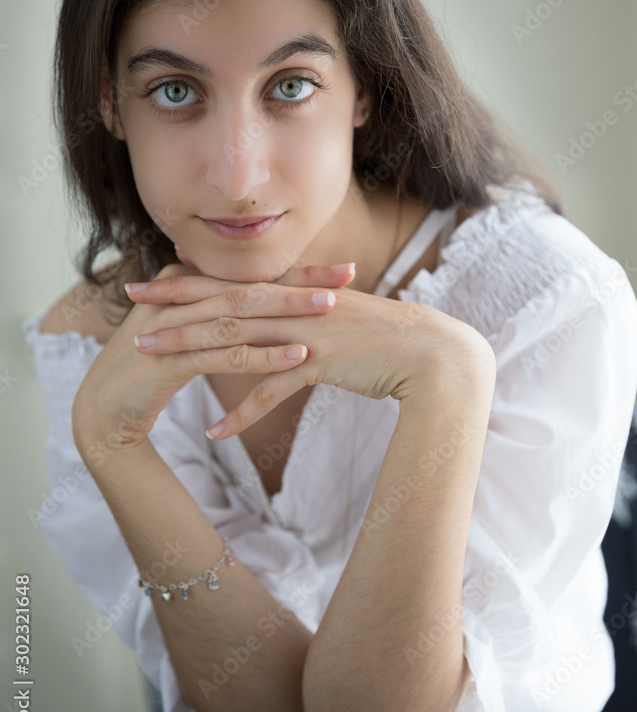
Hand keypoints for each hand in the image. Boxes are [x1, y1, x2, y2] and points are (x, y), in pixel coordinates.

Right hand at [71, 259, 357, 458]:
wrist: (104, 409)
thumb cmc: (152, 369)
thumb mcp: (188, 333)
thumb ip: (219, 312)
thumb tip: (265, 302)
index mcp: (187, 285)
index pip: (251, 274)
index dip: (296, 271)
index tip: (340, 271)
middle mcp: (180, 298)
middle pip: (250, 286)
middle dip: (300, 283)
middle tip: (345, 280)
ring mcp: (174, 326)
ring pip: (241, 315)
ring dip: (287, 313)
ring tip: (329, 312)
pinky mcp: (171, 360)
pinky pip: (226, 355)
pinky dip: (264, 355)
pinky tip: (297, 358)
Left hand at [127, 267, 488, 440]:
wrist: (431, 352)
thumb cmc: (385, 338)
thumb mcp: (336, 317)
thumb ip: (302, 313)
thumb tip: (275, 318)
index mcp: (296, 292)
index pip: (232, 282)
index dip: (189, 281)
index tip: (151, 280)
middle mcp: (296, 305)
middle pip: (223, 303)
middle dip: (173, 304)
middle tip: (130, 305)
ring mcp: (307, 332)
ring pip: (237, 339)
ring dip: (191, 349)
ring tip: (148, 358)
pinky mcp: (322, 363)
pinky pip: (273, 389)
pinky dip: (244, 412)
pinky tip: (215, 431)